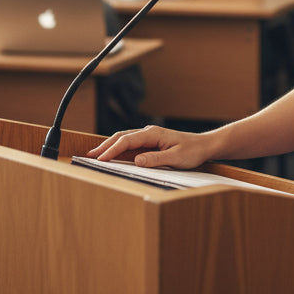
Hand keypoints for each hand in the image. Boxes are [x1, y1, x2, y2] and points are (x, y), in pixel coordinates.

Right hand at [87, 125, 216, 169]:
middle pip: (121, 137)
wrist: (204, 146)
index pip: (126, 141)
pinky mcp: (151, 143)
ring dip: (110, 147)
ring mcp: (149, 137)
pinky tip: (113, 155)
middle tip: (89, 156)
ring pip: (124, 139)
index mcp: (152, 134)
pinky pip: (130, 144)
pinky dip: (119, 149)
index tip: (101, 159)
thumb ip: (156, 159)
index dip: (112, 150)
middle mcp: (148, 133)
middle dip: (105, 147)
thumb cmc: (192, 151)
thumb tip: (137, 161)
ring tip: (96, 156)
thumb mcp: (175, 158)